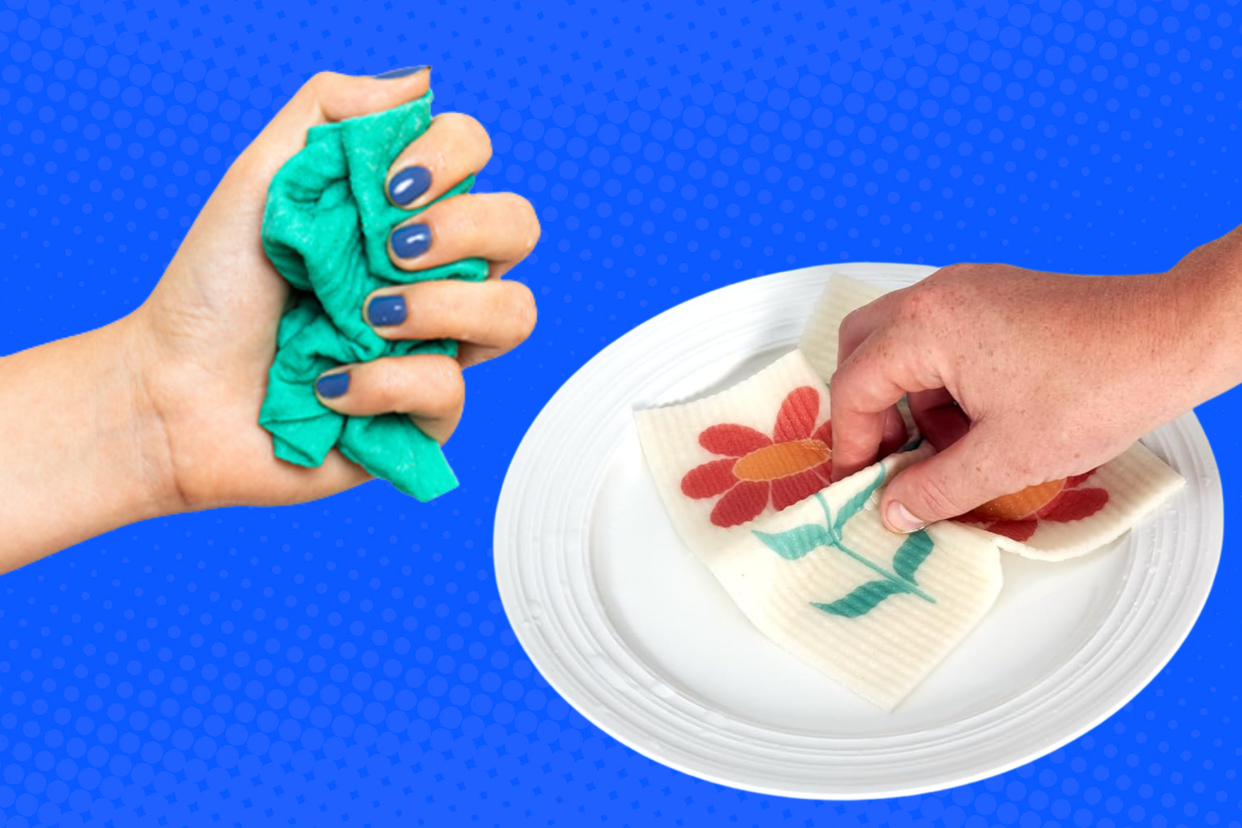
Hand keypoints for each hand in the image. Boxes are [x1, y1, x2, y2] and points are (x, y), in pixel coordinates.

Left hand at [132, 69, 538, 508]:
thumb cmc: (214, 291)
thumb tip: (421, 84)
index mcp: (402, 212)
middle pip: (519, 228)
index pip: (475, 157)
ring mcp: (438, 343)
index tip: (387, 187)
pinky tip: (327, 384)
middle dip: (464, 229)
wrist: (175, 393)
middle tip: (389, 250)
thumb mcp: (261, 179)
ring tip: (366, 318)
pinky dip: (380, 383)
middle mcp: (433, 274)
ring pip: (514, 313)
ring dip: (439, 307)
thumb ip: (331, 111)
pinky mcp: (427, 415)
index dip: (449, 158)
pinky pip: (449, 389)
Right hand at [828, 227, 1241, 532]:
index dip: (851, 444)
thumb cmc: (1097, 388)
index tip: (861, 484)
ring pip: (900, 342)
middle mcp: (936, 296)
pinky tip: (975, 421)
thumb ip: (936, 489)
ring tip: (943, 447)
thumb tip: (893, 509)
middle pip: (862, 351)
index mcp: (925, 327)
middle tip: (887, 458)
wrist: (1174, 339)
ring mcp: (967, 290)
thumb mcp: (1006, 458)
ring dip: (906, 397)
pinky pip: (939, 336)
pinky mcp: (995, 296)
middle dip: (867, 410)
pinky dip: (938, 379)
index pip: (853, 387)